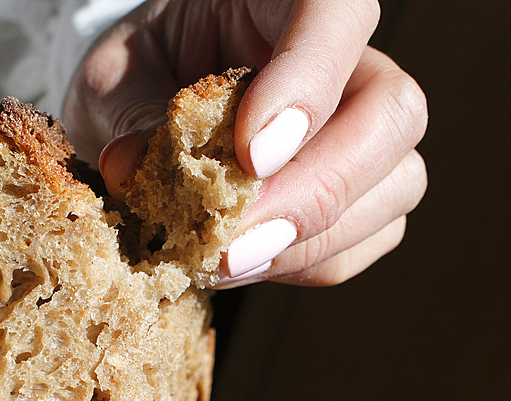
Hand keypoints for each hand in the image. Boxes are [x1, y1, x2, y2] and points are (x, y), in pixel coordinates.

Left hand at [64, 0, 427, 286]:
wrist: (148, 112)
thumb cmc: (140, 75)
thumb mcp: (116, 81)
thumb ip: (130, 116)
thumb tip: (133, 166)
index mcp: (287, 0)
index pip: (337, 15)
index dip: (308, 86)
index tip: (250, 157)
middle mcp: (350, 59)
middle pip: (392, 113)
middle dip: (314, 192)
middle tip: (233, 240)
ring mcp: (366, 130)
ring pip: (395, 185)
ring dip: (306, 241)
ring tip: (222, 260)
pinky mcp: (364, 195)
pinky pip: (364, 241)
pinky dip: (301, 264)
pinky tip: (240, 263)